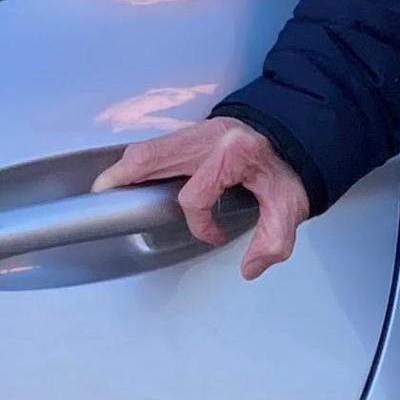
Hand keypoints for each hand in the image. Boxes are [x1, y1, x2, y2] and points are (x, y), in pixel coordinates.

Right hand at [95, 117, 311, 280]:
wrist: (297, 133)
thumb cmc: (289, 168)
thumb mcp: (291, 205)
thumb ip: (274, 239)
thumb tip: (251, 268)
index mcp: (233, 154)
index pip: (194, 197)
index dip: (200, 224)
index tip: (214, 235)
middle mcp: (209, 138)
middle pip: (152, 156)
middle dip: (124, 178)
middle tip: (103, 199)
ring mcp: (198, 131)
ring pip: (148, 148)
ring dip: (124, 171)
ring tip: (106, 191)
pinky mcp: (193, 132)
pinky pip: (155, 146)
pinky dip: (137, 163)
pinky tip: (128, 178)